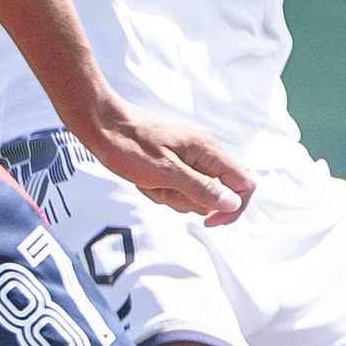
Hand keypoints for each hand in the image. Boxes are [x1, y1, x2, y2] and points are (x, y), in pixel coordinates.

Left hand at [73, 95, 252, 226]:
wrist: (101, 124)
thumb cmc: (129, 145)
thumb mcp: (165, 173)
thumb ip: (201, 188)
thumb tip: (232, 203)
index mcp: (208, 149)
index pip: (243, 185)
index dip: (231, 209)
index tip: (207, 222)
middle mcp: (204, 150)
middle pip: (215, 193)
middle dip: (188, 201)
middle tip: (161, 189)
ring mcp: (188, 154)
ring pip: (193, 192)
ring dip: (170, 195)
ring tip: (148, 181)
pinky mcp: (174, 159)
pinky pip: (177, 184)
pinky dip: (160, 188)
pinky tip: (143, 179)